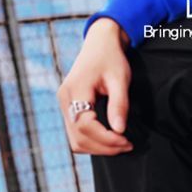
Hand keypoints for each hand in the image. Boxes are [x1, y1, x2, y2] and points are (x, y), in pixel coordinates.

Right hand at [57, 19, 133, 155]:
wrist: (99, 43)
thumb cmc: (111, 58)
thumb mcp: (120, 79)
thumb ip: (119, 104)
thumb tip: (119, 130)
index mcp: (75, 90)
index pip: (85, 126)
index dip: (106, 139)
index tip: (126, 141)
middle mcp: (64, 99)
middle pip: (78, 138)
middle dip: (103, 147)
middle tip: (127, 146)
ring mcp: (64, 104)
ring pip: (75, 140)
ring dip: (97, 148)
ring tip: (120, 144)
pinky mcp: (68, 107)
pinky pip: (76, 134)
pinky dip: (92, 141)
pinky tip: (109, 139)